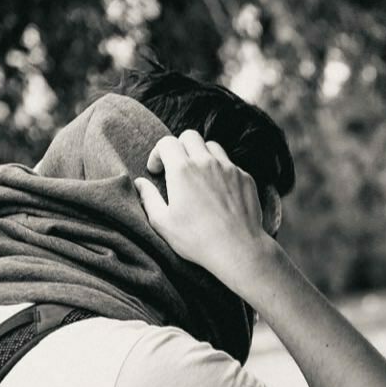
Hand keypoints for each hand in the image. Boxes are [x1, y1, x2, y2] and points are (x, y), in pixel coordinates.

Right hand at [134, 131, 278, 290]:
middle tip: (176, 167)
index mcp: (182, 170)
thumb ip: (149, 198)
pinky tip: (218, 191)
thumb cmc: (198, 239)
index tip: (157, 170)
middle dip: (179, 147)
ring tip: (198, 176)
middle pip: (190, 137)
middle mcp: (207, 162)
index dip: (158, 153)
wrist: (238, 249)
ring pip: (212, 146)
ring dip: (201, 155)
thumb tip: (140, 183)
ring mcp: (229, 168)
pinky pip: (230, 164)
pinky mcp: (245, 178)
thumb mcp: (163, 223)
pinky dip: (221, 171)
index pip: (167, 142)